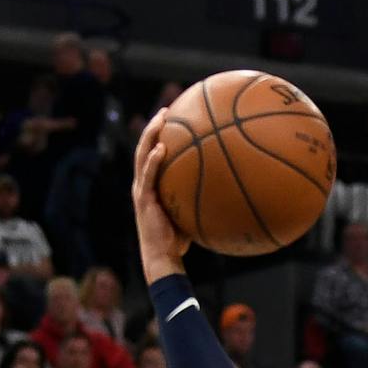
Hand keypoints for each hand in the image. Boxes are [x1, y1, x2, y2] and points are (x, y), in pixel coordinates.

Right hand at [132, 109, 190, 278]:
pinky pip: (148, 175)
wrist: (163, 257)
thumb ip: (199, 200)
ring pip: (141, 154)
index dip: (159, 136)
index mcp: (151, 185)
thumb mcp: (191, 215)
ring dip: (150, 134)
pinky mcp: (144, 199)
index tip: (172, 119)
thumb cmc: (178, 241)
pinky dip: (153, 160)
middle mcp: (142, 184)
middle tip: (166, 110)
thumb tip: (226, 192)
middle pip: (144, 147)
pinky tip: (162, 148)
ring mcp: (141, 190)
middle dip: (153, 126)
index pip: (152, 154)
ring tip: (161, 118)